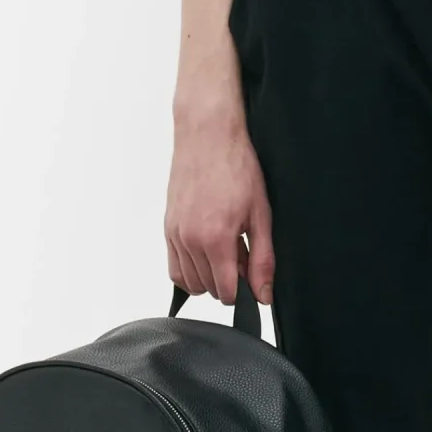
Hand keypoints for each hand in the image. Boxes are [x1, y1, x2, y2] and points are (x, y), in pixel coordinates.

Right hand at [166, 95, 274, 305]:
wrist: (208, 135)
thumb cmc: (236, 167)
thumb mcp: (261, 214)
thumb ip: (262, 259)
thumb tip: (264, 295)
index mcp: (215, 239)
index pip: (226, 292)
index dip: (243, 291)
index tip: (252, 275)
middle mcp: (189, 240)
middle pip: (207, 289)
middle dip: (228, 280)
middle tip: (243, 254)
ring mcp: (174, 234)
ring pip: (189, 281)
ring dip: (209, 276)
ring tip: (227, 249)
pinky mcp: (167, 227)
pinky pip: (174, 267)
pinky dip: (190, 268)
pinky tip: (207, 250)